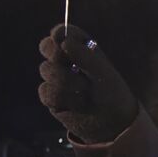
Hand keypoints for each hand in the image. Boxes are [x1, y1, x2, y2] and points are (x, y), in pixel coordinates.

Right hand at [37, 25, 139, 142]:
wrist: (112, 123)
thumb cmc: (112, 94)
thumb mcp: (104, 74)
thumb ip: (86, 57)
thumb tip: (64, 42)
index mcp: (82, 49)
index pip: (64, 33)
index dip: (60, 33)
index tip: (60, 37)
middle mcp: (67, 61)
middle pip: (47, 47)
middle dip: (55, 53)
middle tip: (65, 60)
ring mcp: (57, 78)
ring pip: (46, 69)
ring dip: (64, 80)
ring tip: (84, 90)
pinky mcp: (52, 96)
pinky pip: (45, 91)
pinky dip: (61, 97)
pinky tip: (76, 104)